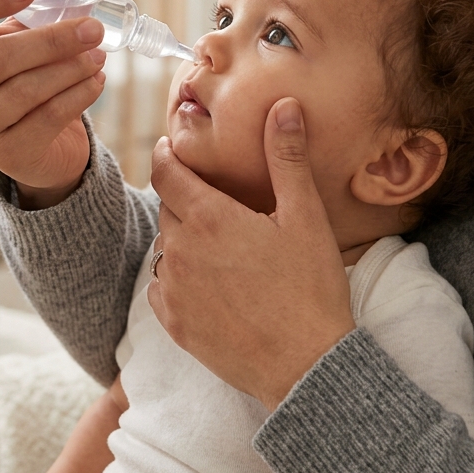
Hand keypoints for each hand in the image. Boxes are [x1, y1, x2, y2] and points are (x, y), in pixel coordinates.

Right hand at [0, 0, 105, 206]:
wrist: (35, 138)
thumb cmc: (23, 68)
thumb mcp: (30, 26)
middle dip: (50, 42)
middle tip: (93, 27)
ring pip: (21, 93)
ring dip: (68, 70)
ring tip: (100, 54)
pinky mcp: (2, 156)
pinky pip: (43, 121)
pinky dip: (76, 98)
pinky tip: (97, 81)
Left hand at [147, 98, 355, 409]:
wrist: (305, 367)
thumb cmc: (311, 288)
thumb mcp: (305, 217)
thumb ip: (286, 157)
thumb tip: (283, 105)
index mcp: (209, 218)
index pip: (165, 171)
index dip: (164, 153)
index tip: (168, 145)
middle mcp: (179, 251)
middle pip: (168, 208)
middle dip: (184, 198)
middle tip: (214, 201)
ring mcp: (173, 290)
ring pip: (165, 248)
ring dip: (183, 239)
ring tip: (219, 246)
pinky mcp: (174, 325)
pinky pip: (161, 288)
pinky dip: (178, 278)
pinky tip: (210, 283)